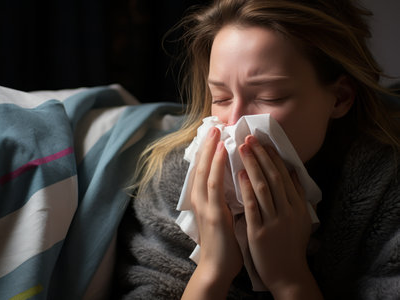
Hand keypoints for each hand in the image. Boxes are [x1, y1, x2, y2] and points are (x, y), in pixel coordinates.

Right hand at [183, 127, 242, 298]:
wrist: (216, 268)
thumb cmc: (223, 244)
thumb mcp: (221, 218)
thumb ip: (223, 201)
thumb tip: (234, 184)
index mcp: (203, 201)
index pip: (203, 171)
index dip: (207, 153)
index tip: (214, 137)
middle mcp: (200, 200)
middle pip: (200, 166)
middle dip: (206, 146)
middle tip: (214, 127)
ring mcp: (204, 205)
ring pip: (204, 170)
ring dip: (209, 150)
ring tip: (216, 132)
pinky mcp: (212, 213)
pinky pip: (214, 184)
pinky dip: (216, 166)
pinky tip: (221, 152)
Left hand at [238, 135, 321, 298]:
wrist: (288, 274)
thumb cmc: (291, 245)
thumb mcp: (301, 219)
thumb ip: (297, 196)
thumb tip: (293, 172)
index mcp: (297, 207)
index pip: (284, 175)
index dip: (273, 157)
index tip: (263, 142)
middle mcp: (288, 211)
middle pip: (274, 177)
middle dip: (261, 155)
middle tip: (250, 137)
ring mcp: (274, 221)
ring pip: (263, 187)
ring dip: (253, 165)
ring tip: (243, 148)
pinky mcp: (260, 232)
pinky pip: (253, 206)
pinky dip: (247, 188)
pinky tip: (239, 174)